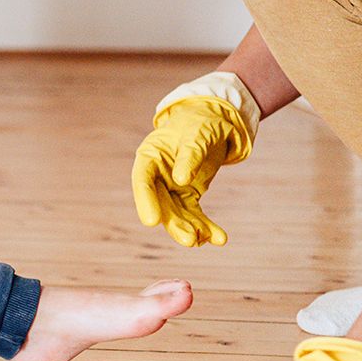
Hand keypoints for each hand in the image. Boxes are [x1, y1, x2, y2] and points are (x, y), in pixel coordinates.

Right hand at [133, 94, 252, 245]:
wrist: (214, 120)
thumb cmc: (200, 122)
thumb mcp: (197, 133)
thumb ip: (190, 155)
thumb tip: (181, 180)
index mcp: (150, 156)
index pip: (143, 182)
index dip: (146, 202)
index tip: (152, 221)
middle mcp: (157, 175)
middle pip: (161, 204)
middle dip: (175, 224)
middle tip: (189, 240)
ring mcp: (172, 187)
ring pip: (178, 214)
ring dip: (192, 229)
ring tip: (208, 240)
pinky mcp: (188, 194)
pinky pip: (195, 214)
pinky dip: (206, 226)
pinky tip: (218, 238)